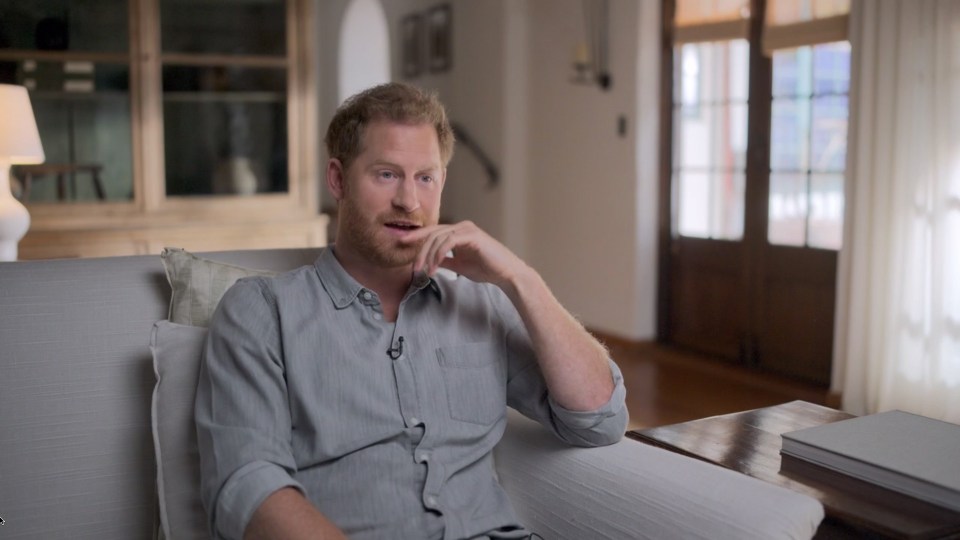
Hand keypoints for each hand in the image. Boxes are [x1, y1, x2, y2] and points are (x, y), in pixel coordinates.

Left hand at [402, 221, 527, 288]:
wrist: (506, 274)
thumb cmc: (486, 269)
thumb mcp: (460, 265)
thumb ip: (445, 261)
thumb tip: (430, 262)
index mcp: (458, 232)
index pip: (433, 232)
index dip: (416, 237)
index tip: (402, 244)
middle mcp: (462, 227)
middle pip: (432, 234)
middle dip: (420, 251)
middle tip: (413, 267)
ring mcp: (467, 229)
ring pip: (439, 238)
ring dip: (429, 256)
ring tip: (425, 271)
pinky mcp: (472, 235)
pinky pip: (449, 242)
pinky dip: (439, 254)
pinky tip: (435, 266)